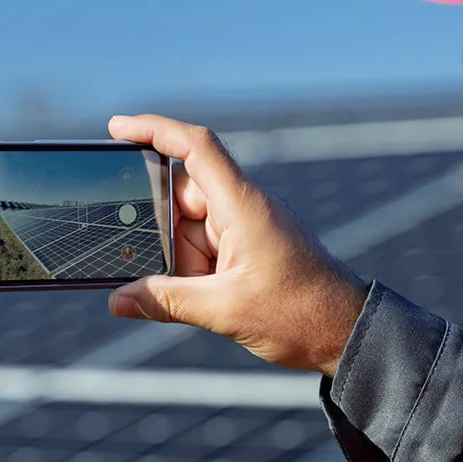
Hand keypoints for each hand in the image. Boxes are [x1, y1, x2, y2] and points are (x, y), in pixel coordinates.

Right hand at [107, 114, 367, 376]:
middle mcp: (242, 209)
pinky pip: (204, 249)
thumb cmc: (301, 313)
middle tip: (134, 258)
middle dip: (155, 230)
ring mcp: (245, 229)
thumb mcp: (226, 310)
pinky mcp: (247, 251)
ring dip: (176, 261)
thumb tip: (119, 300)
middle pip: (180, 197)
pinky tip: (185, 297)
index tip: (116, 129)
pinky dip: (189, 271)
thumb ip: (168, 302)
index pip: (195, 148)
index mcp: (243, 206)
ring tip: (186, 293)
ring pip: (188, 230)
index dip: (154, 130)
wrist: (346, 333)